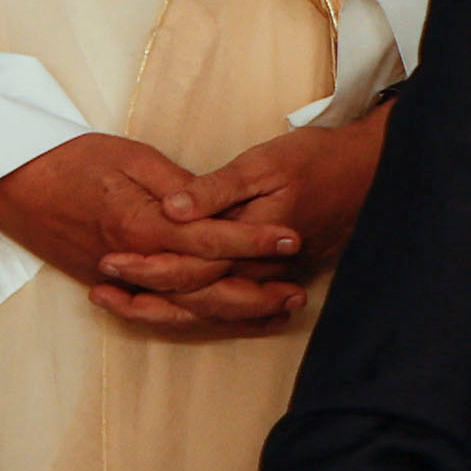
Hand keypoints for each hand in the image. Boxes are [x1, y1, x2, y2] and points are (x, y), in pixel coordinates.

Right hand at [0, 132, 306, 332]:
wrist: (9, 182)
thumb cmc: (69, 159)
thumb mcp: (130, 157)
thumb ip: (178, 187)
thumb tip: (216, 207)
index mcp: (143, 225)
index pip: (211, 241)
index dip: (254, 241)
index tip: (292, 238)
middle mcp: (134, 261)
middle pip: (205, 288)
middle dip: (255, 292)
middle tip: (297, 292)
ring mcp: (120, 279)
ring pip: (185, 307)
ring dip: (232, 311)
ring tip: (274, 309)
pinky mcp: (108, 284)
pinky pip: (158, 310)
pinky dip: (194, 317)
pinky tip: (223, 316)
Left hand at [96, 116, 390, 327]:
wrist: (370, 173)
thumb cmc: (317, 160)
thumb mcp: (265, 162)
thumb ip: (217, 189)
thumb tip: (173, 208)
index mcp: (252, 242)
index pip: (190, 269)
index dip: (147, 268)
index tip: (108, 262)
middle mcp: (261, 271)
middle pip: (195, 299)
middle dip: (146, 298)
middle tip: (100, 292)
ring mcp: (272, 279)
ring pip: (211, 310)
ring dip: (166, 310)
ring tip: (123, 304)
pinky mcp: (279, 278)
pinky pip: (233, 306)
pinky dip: (197, 310)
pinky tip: (171, 306)